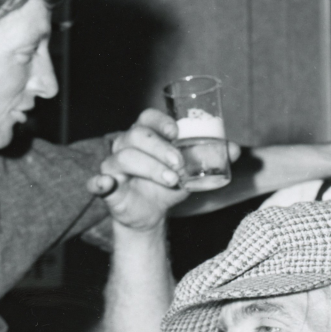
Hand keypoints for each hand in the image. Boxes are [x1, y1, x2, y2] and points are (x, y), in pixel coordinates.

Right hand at [87, 108, 220, 231]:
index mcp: (146, 135)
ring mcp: (114, 165)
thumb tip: (234, 149)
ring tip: (171, 180)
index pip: (147, 118)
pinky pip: (96, 181)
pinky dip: (98, 182)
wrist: (153, 213)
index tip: (177, 133)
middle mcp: (126, 145)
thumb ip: (212, 157)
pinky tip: (105, 184)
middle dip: (160, 148)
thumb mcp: (192, 170)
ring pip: (124, 156)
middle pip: (137, 135)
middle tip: (179, 164)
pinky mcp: (106, 186)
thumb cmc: (169, 183)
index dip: (161, 122)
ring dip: (150, 167)